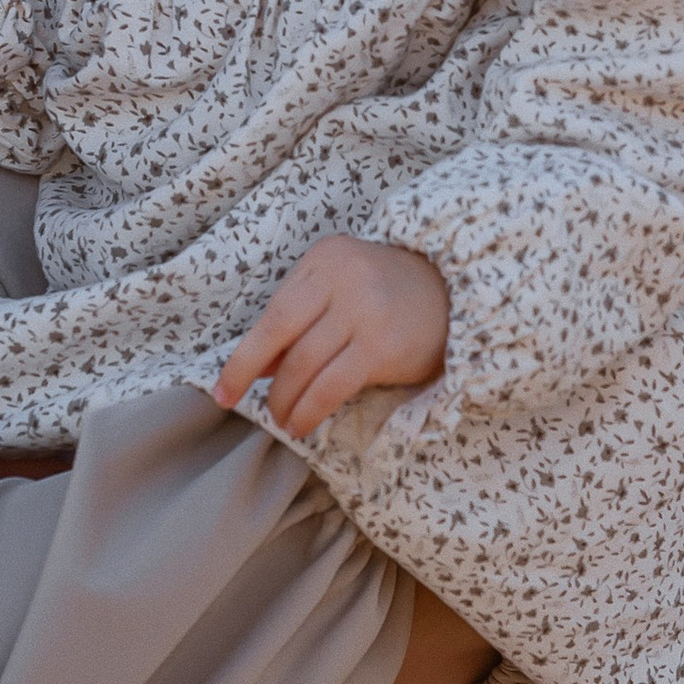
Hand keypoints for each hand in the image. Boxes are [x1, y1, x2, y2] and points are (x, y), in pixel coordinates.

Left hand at [214, 235, 449, 439]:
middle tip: (249, 408)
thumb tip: (257, 369)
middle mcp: (343, 278)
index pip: (273, 312)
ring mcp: (364, 311)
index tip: (224, 388)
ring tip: (283, 419)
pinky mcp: (383, 346)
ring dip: (286, 400)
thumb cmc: (390, 296)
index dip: (243, 356)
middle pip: (282, 336)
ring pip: (305, 364)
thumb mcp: (341, 290)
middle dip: (256, 379)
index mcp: (325, 259)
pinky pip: (332, 385)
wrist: (459, 296)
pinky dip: (310, 409)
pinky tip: (302, 424)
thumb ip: (301, 319)